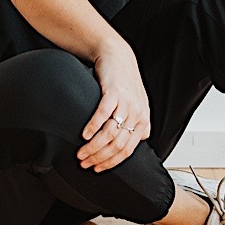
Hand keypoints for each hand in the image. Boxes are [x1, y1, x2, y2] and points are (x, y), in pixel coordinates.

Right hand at [77, 43, 150, 171]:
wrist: (118, 56)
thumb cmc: (125, 81)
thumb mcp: (138, 104)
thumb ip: (139, 123)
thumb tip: (140, 139)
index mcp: (143, 120)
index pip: (128, 150)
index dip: (111, 163)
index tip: (97, 168)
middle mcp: (137, 113)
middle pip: (117, 145)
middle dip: (99, 158)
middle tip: (84, 163)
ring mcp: (126, 103)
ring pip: (110, 133)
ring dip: (93, 147)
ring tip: (81, 152)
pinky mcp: (114, 92)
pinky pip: (103, 114)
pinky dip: (92, 127)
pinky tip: (84, 135)